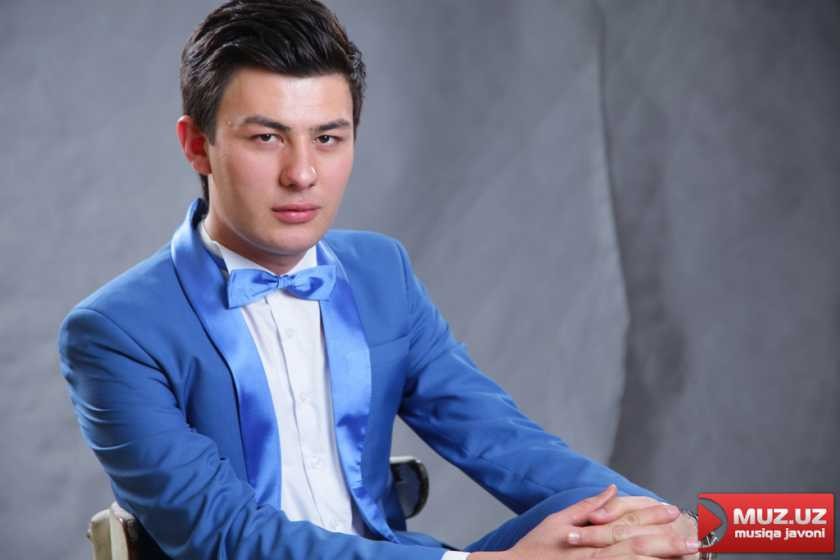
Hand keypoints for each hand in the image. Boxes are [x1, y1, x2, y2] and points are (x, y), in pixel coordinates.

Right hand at [469, 486, 697, 559]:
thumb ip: (586, 507)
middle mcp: (595, 557)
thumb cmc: (534, 548)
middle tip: (695, 540)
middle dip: (667, 544)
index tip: (673, 511)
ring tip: (688, 556)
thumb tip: (611, 489)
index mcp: (588, 538)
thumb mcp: (556, 522)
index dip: (651, 518)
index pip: (626, 525)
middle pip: (637, 550)